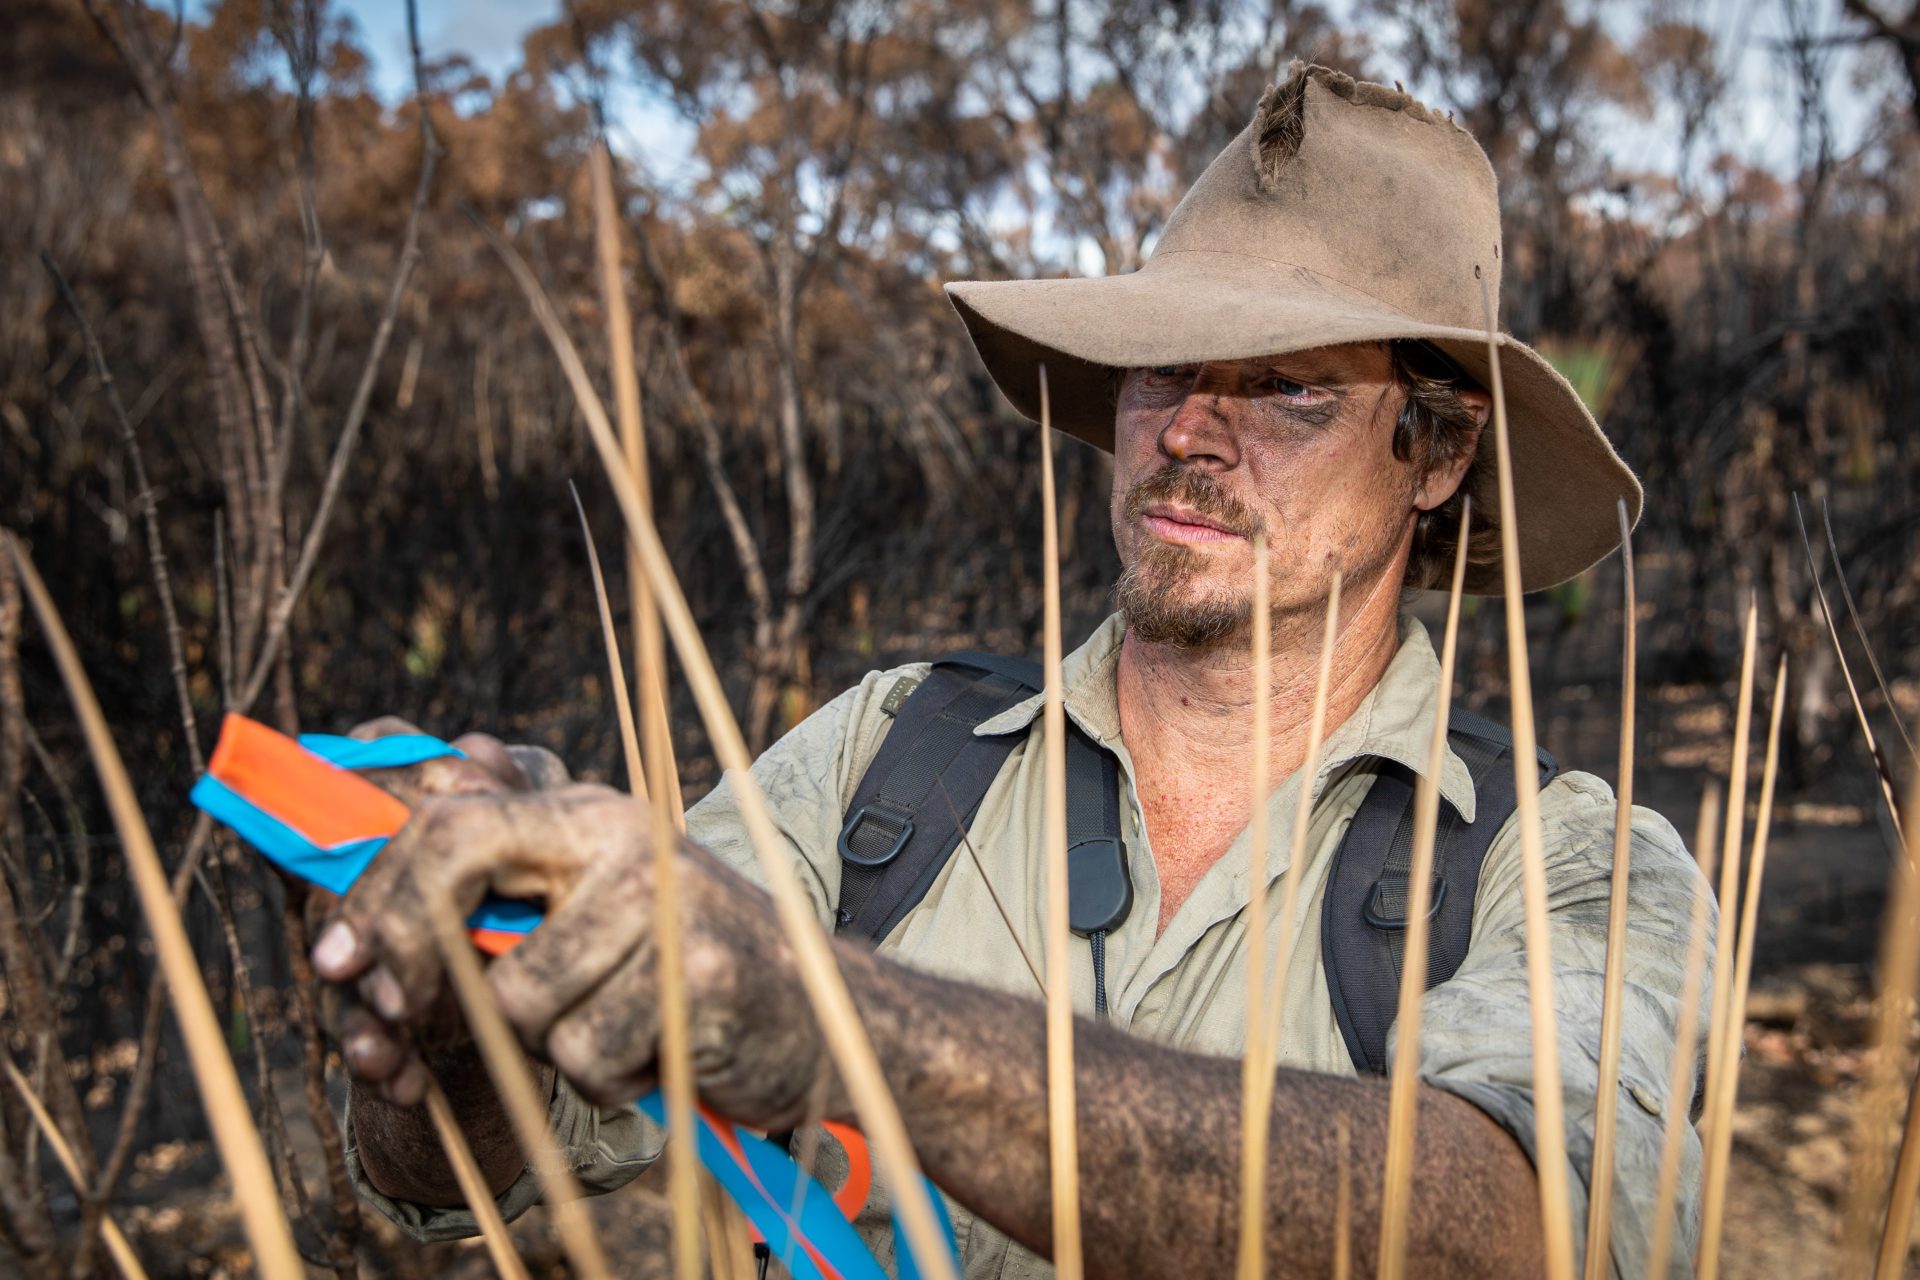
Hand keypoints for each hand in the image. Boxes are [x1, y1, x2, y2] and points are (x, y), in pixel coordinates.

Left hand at [311, 783, 833, 1125]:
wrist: (826, 1019)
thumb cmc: (690, 975)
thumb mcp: (600, 912)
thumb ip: (510, 888)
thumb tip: (384, 869)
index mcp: (592, 815)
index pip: (451, 820)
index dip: (375, 888)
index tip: (330, 959)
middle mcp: (624, 838)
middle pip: (459, 873)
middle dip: (406, 955)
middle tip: (392, 1015)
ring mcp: (662, 902)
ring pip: (517, 997)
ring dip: (551, 1042)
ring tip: (617, 1029)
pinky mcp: (693, 973)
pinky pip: (582, 1053)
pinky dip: (608, 1077)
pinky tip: (657, 1054)